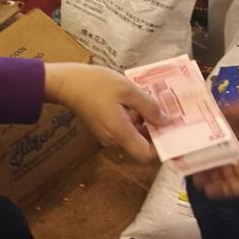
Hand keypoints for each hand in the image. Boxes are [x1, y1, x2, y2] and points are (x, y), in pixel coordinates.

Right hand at [43, 62, 167, 161]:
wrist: (66, 82)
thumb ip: (149, 106)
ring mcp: (107, 134)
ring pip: (134, 134)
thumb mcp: (127, 90)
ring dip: (144, 120)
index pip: (146, 155)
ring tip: (151, 99)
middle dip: (155, 129)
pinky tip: (135, 99)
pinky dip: (133, 116)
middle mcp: (114, 139)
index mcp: (121, 133)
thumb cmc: (96, 84)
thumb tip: (166, 121)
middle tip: (166, 110)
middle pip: (142, 144)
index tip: (172, 131)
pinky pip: (124, 127)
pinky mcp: (103, 126)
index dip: (162, 147)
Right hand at [191, 97, 238, 199]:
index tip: (179, 140)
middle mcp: (235, 149)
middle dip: (195, 160)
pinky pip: (229, 188)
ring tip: (193, 177)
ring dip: (203, 176)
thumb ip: (229, 109)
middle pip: (209, 156)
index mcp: (234, 130)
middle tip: (181, 163)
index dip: (195, 138)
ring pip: (216, 173)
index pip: (209, 135)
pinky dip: (217, 190)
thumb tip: (207, 110)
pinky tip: (206, 189)